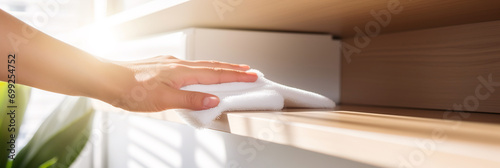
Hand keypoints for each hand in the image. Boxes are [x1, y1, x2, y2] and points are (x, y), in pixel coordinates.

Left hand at [108, 56, 256, 111]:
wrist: (107, 80)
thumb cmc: (131, 90)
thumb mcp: (164, 100)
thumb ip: (191, 100)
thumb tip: (214, 100)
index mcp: (182, 72)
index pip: (216, 74)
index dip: (235, 76)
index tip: (252, 76)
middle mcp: (178, 65)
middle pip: (211, 66)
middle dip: (232, 69)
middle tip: (249, 71)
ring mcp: (169, 64)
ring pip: (200, 66)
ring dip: (218, 69)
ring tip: (230, 71)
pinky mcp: (161, 67)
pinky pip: (188, 67)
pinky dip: (201, 70)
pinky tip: (197, 74)